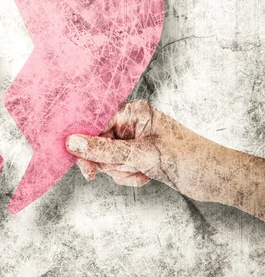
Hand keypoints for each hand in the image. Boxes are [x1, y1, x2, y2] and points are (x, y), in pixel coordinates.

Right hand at [66, 100, 264, 219]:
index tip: (85, 167)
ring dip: (122, 172)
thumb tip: (72, 143)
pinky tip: (146, 176)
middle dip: (111, 163)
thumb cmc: (188, 158)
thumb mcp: (141, 155)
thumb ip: (105, 150)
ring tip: (142, 172)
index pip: (96, 126)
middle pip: (99, 145)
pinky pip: (120, 168)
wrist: (217, 179)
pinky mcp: (140, 156)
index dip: (88, 147)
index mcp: (133, 111)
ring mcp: (136, 140)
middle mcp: (133, 123)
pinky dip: (130, 176)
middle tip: (127, 170)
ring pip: (109, 160)